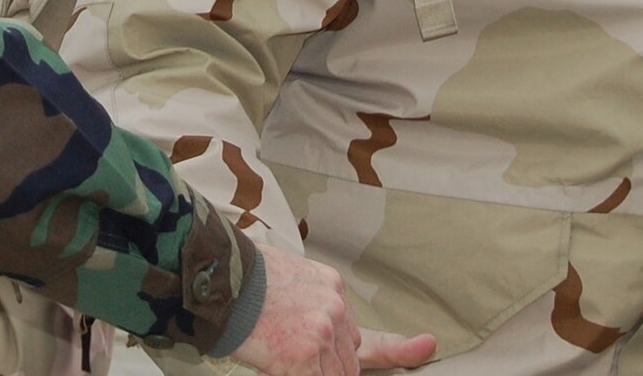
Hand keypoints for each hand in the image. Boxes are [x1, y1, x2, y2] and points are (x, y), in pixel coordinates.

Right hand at [227, 245, 435, 373]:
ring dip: (312, 371)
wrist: (216, 278)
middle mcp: (334, 309)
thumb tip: (316, 335)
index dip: (402, 347)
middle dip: (326, 365)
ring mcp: (322, 335)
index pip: (367, 329)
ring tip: (276, 350)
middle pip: (348, 359)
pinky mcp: (305, 360)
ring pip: (337, 375)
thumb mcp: (283, 277)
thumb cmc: (237, 278)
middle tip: (290, 349)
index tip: (427, 345)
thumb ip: (310, 304)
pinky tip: (282, 364)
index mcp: (330, 287)